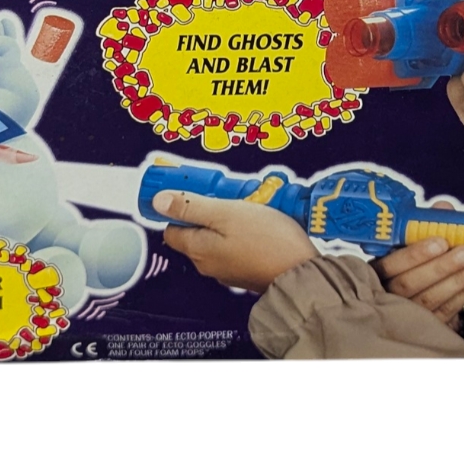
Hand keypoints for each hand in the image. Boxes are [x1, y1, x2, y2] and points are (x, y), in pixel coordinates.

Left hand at [153, 189, 316, 292]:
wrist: (304, 272)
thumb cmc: (268, 242)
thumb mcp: (226, 213)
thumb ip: (191, 207)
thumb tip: (159, 202)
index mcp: (198, 249)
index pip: (171, 228)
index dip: (178, 207)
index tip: (191, 191)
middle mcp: (208, 264)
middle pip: (195, 231)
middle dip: (208, 210)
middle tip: (227, 195)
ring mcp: (228, 269)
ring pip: (217, 237)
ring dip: (228, 219)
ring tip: (249, 206)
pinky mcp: (247, 270)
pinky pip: (235, 245)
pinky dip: (242, 232)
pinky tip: (260, 222)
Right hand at [372, 229, 463, 327]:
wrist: (411, 296)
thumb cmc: (410, 262)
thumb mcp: (411, 243)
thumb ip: (425, 225)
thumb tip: (443, 209)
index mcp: (377, 271)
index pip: (391, 264)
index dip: (415, 254)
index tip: (441, 241)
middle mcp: (387, 295)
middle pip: (411, 284)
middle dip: (444, 266)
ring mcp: (405, 314)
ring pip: (431, 298)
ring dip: (461, 278)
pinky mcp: (425, 326)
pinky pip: (447, 311)